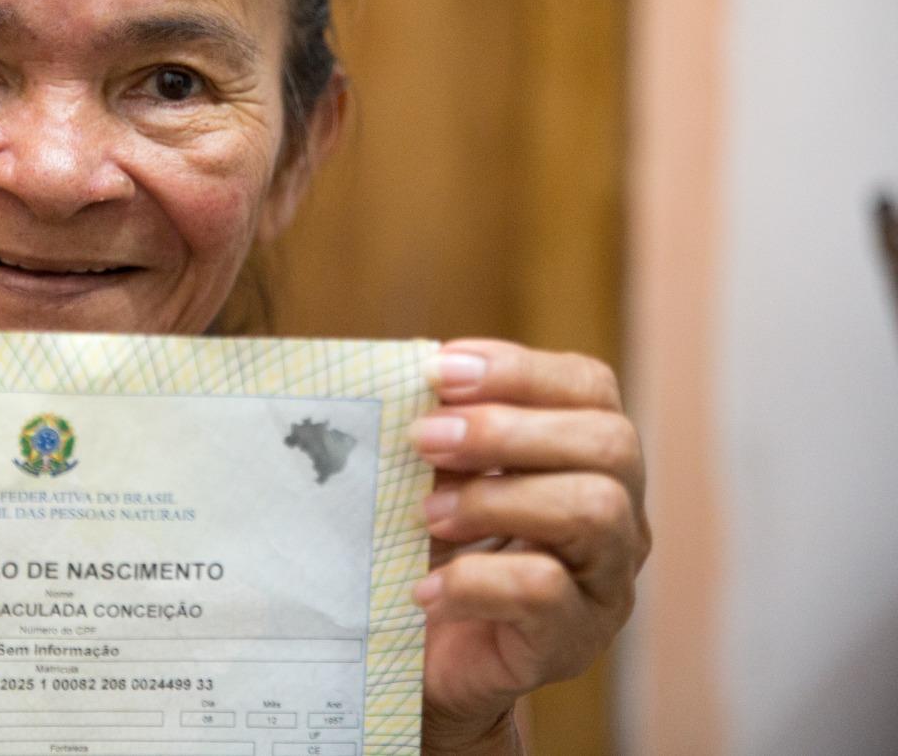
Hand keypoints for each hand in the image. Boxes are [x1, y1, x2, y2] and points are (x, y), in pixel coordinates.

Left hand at [411, 340, 649, 753]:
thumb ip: (443, 434)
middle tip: (422, 437)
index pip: (589, 386)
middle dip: (507, 428)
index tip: (440, 369)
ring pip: (594, 510)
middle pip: (608, 443)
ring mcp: (607, 581)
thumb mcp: (441, 478)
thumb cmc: (439, 552)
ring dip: (496, 499)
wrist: (431, 662)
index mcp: (589, 457)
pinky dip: (475, 580)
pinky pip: (546, 593)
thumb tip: (410, 387)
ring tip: (427, 513)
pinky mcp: (574, 640)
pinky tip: (426, 587)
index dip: (519, 368)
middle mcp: (620, 514)